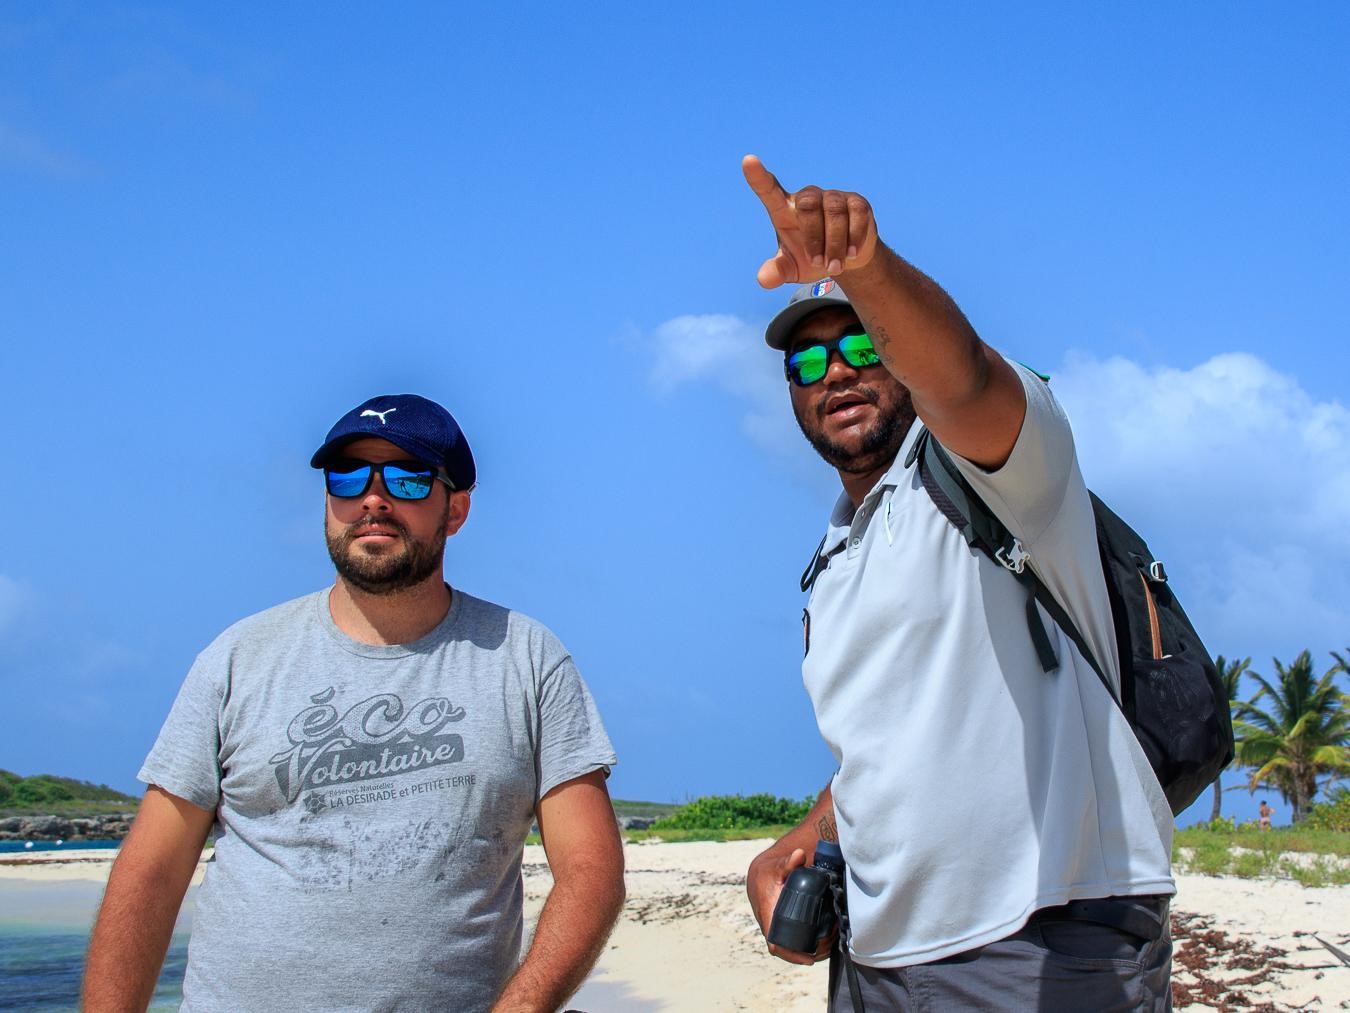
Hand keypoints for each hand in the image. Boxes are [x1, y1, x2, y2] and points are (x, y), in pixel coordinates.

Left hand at [742, 154, 879, 289]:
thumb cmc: (812, 259)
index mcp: (784, 210)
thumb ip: (777, 271)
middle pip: (807, 205)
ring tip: (835, 267)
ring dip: (835, 244)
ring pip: (834, 212)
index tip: (748, 161)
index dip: (758, 176)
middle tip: (819, 264)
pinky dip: (854, 238)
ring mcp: (833, 197)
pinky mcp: (857, 202)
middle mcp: (808, 197)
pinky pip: (857, 214)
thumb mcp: (792, 269)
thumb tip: (764, 279)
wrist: (846, 260)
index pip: (768, 189)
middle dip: (814, 238)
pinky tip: (852, 253)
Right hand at [746, 846, 835, 964]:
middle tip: (827, 948)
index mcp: (767, 914)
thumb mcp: (778, 865)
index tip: (809, 958)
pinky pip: (792, 940)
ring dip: (809, 951)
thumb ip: (788, 861)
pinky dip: (806, 944)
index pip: (775, 942)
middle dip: (807, 953)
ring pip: (791, 947)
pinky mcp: (782, 925)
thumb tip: (799, 855)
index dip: (791, 954)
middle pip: (786, 949)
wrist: (761, 872)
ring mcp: (776, 926)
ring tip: (829, 946)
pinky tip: (822, 943)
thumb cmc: (769, 870)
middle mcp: (770, 924)